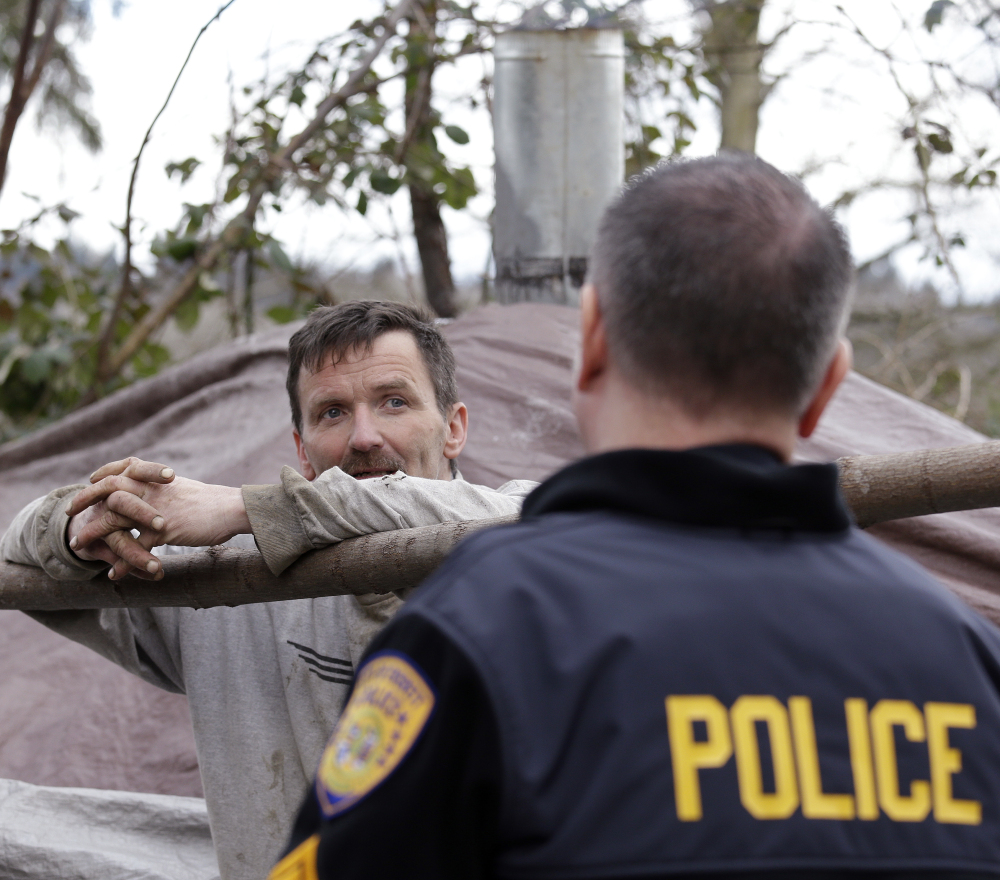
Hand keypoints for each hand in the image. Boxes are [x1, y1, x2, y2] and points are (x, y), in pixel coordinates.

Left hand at [66, 457, 249, 580]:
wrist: (233, 509)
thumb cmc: (216, 503)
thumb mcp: (187, 490)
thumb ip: (169, 492)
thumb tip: (163, 493)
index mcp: (159, 479)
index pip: (125, 467)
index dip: (105, 472)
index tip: (92, 478)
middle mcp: (154, 489)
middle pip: (110, 487)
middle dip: (86, 498)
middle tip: (70, 511)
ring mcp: (157, 509)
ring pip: (115, 517)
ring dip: (94, 532)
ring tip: (80, 547)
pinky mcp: (165, 529)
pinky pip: (136, 546)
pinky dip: (124, 562)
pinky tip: (115, 573)